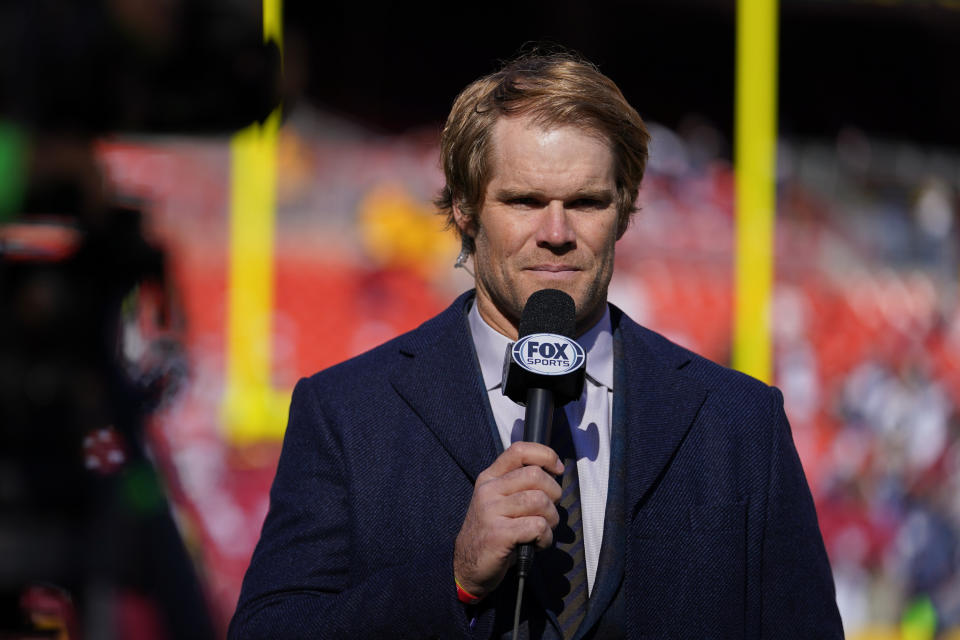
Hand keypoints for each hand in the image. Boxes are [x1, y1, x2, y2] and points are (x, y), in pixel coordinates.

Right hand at [453, 441, 563, 598]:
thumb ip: (519, 485)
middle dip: (554, 494)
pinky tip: (537, 543)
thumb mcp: (499, 501)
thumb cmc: (493, 532)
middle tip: (548, 512)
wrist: (467, 566)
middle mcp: (489, 490)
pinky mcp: (498, 534)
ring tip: (542, 529)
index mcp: (490, 478)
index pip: (519, 450)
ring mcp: (491, 511)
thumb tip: (554, 474)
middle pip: (536, 476)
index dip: (545, 455)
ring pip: (540, 501)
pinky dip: (545, 537)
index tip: (557, 469)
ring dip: (551, 519)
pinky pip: (537, 526)